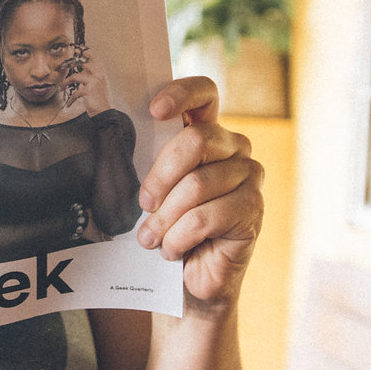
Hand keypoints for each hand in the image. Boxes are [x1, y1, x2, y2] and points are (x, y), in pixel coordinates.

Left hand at [57, 46, 109, 116]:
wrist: (106, 113)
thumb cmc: (101, 99)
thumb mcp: (99, 85)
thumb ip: (93, 75)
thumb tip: (83, 68)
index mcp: (101, 72)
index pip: (93, 57)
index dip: (84, 52)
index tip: (76, 49)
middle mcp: (99, 74)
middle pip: (82, 63)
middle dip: (70, 63)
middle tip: (61, 66)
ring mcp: (94, 81)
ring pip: (74, 77)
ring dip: (65, 83)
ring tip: (61, 88)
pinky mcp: (89, 90)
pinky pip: (75, 93)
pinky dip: (70, 100)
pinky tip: (68, 105)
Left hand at [138, 77, 263, 311]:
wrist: (193, 276)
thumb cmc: (171, 225)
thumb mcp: (157, 189)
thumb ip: (151, 162)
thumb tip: (116, 145)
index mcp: (208, 132)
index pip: (204, 94)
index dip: (182, 93)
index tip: (154, 110)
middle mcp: (235, 147)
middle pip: (195, 141)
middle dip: (160, 176)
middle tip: (144, 204)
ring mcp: (250, 176)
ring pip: (197, 185)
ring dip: (165, 218)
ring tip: (151, 238)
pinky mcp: (253, 209)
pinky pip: (205, 218)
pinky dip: (178, 238)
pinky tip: (172, 250)